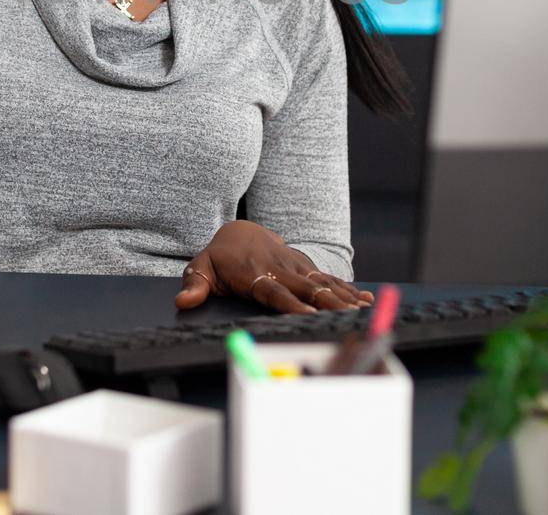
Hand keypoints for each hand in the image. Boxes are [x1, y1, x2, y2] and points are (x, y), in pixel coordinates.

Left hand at [174, 220, 374, 313]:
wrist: (239, 231)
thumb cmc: (219, 258)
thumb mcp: (201, 269)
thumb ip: (194, 286)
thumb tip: (182, 301)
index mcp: (253, 273)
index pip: (274, 291)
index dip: (291, 302)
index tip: (306, 314)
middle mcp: (278, 268)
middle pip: (305, 288)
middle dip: (326, 302)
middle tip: (346, 316)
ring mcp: (294, 265)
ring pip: (322, 282)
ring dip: (343, 296)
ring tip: (363, 310)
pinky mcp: (305, 266)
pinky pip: (328, 277)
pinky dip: (348, 288)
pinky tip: (365, 299)